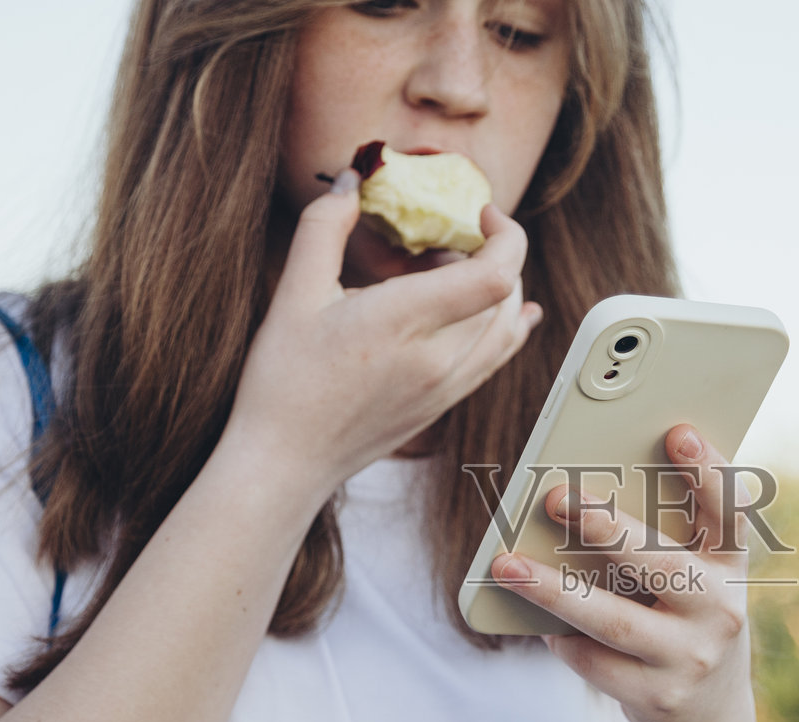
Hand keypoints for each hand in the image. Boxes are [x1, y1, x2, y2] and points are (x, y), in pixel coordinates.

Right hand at [221, 170, 540, 499]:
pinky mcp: (444, 405)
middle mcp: (440, 359)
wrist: (286, 462)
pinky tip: (514, 314)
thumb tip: (351, 181)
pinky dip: (509, 327)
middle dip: (497, 253)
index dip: (505, 235)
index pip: (494, 275)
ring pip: (508, 329)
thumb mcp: (295, 294)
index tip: (481, 211)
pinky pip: (496, 359)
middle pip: (508, 296)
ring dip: (503, 289)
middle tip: (456, 234)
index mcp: (406, 322)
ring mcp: (447, 387)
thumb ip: (324, 228)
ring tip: (463, 267)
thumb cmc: (283, 381)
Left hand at [491, 426, 756, 721]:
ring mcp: (692, 658)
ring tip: (506, 565)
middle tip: (555, 496)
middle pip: (661, 563)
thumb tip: (570, 500)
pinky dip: (562, 639)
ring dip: (554, 590)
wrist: (704, 710)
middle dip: (606, 528)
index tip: (675, 431)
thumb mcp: (689, 574)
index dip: (708, 470)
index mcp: (730, 564)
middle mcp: (721, 609)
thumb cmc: (680, 614)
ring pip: (615, 620)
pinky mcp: (659, 697)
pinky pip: (596, 662)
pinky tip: (535, 623)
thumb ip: (654, 536)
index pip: (731, 510)